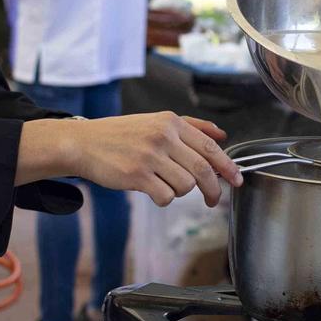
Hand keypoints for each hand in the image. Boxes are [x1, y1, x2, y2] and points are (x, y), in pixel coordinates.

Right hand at [43, 112, 244, 206]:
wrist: (83, 143)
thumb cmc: (120, 134)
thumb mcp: (156, 121)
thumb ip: (191, 126)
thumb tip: (221, 134)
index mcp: (170, 122)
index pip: (210, 147)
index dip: (228, 167)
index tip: (237, 180)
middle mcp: (162, 136)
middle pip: (203, 170)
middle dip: (213, 189)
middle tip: (212, 200)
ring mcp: (149, 156)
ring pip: (185, 186)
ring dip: (179, 192)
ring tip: (163, 184)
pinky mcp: (137, 176)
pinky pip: (166, 197)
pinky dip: (163, 199)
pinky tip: (151, 190)